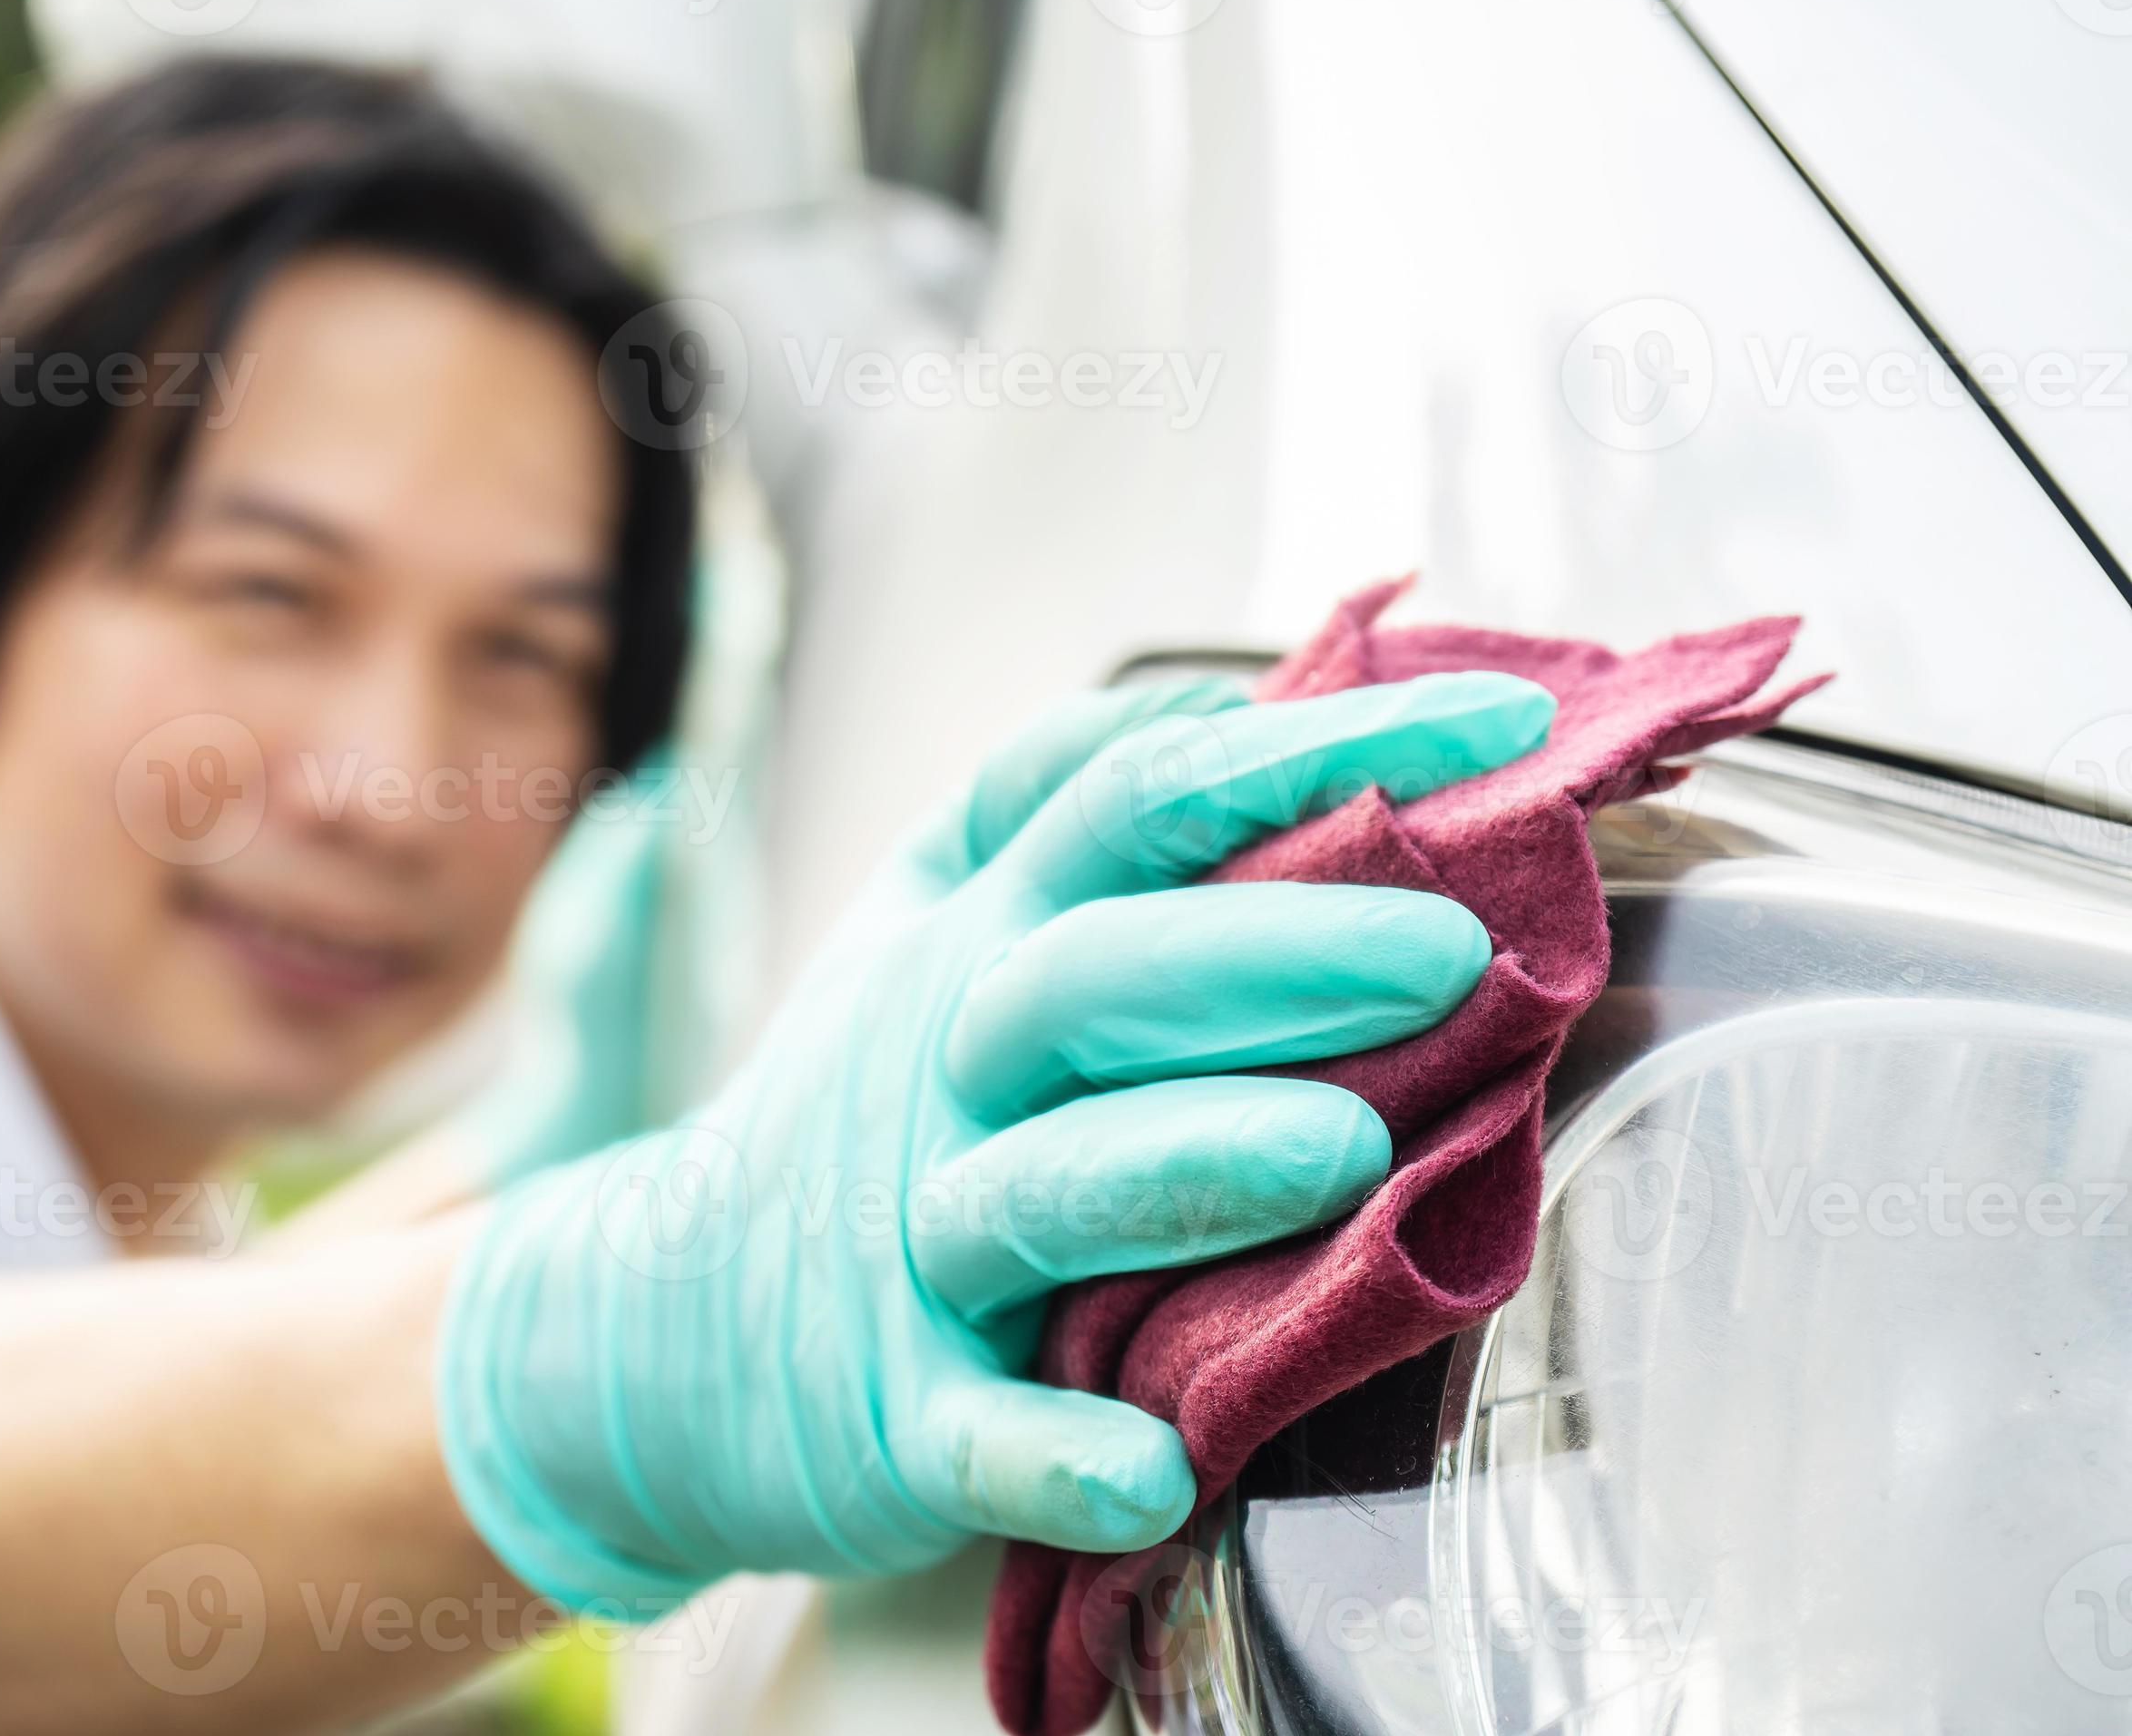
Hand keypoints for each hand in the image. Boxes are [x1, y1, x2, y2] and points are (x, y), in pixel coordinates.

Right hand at [435, 671, 1556, 1607]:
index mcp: (980, 939)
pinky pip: (976, 1432)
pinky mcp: (898, 1408)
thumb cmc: (862, 1099)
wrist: (665, 1324)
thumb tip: (1238, 693)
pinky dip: (1054, 1454)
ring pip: (1042, 1193)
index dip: (1310, 751)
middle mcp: (947, 1068)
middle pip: (1092, 979)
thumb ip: (1048, 800)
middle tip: (1452, 953)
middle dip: (1271, 956)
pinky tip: (1152, 1474)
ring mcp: (917, 1240)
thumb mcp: (919, 916)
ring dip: (1185, 1164)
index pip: (1137, 801)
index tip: (1501, 730)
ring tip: (1339, 1152)